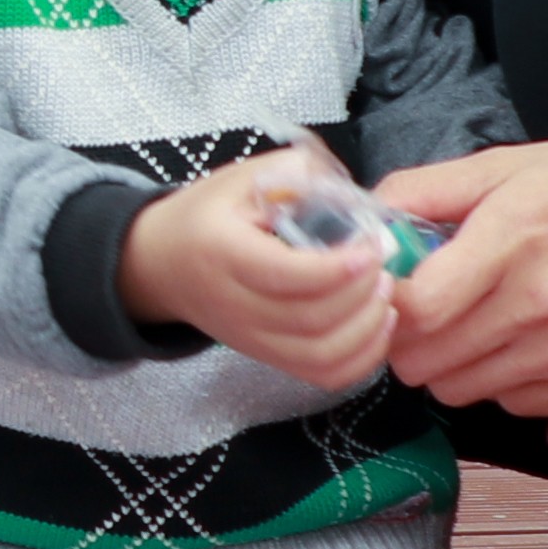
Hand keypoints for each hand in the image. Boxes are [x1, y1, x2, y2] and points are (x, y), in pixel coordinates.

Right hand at [112, 153, 412, 393]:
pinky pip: (322, 375)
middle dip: (361, 293)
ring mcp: (251, 339)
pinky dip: (361, 358)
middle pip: (310, 320)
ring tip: (384, 292)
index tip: (370, 246)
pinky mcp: (268, 357)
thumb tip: (350, 195)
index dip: (336, 268)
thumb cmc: (208, 216)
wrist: (162, 263)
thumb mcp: (242, 178)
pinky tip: (377, 325)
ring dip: (367, 329)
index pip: (284, 275)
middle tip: (383, 261)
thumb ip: (297, 173)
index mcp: (223, 253)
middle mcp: (235, 306)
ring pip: (320, 356)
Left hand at [383, 138, 547, 439]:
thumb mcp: (507, 165)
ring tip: (486, 322)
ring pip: (467, 393)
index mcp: (513, 241)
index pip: (417, 312)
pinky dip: (509, 383)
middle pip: (431, 366)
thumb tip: (372, 218)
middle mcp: (543, 306)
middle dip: (416, 342)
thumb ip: (427, 190)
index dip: (391, 310)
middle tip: (434, 312)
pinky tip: (527, 343)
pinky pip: (519, 408)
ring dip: (460, 365)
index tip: (395, 295)